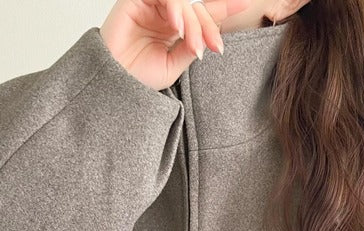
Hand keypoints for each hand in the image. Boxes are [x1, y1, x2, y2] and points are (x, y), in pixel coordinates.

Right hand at [99, 0, 251, 90]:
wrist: (117, 87)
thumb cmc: (140, 79)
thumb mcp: (176, 65)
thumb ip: (192, 46)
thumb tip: (214, 35)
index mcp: (174, 28)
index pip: (202, 13)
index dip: (223, 8)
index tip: (244, 3)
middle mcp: (164, 14)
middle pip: (196, 8)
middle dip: (209, 26)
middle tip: (214, 47)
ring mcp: (150, 5)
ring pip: (183, 2)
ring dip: (194, 23)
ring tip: (192, 45)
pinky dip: (175, 9)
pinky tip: (178, 29)